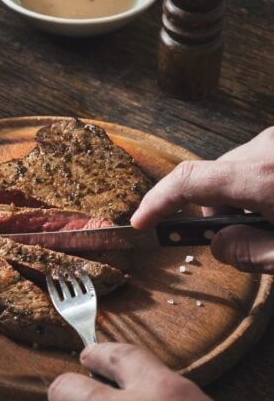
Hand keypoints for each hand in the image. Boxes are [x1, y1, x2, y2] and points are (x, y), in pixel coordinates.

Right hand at [131, 127, 273, 272]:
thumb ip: (247, 252)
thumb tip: (219, 244)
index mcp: (263, 177)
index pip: (188, 181)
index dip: (157, 202)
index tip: (141, 222)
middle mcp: (267, 148)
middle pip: (212, 177)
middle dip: (215, 209)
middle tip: (243, 237)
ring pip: (235, 170)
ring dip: (242, 197)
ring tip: (273, 221)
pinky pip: (257, 161)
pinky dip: (259, 185)